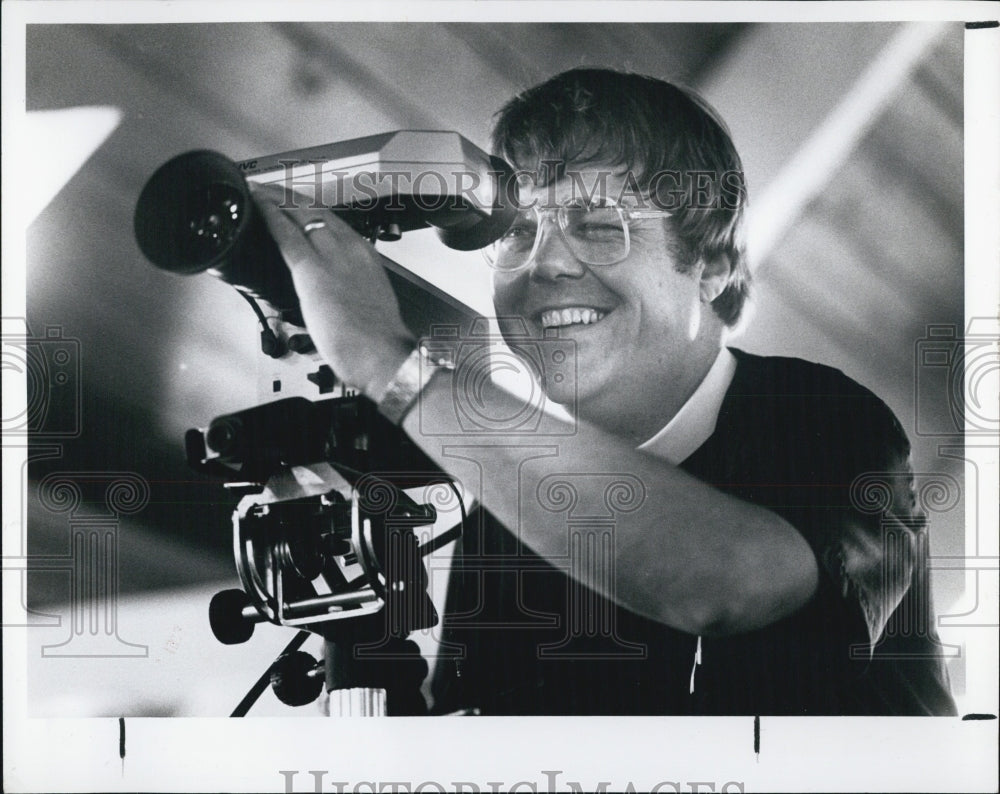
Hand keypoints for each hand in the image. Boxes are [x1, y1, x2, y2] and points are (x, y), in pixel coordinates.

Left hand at [252, 184, 414, 396]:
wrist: (384, 354)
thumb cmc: (379, 339)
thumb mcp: (369, 303)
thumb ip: (351, 290)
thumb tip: (337, 296)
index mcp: (366, 256)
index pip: (334, 221)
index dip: (310, 208)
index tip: (295, 204)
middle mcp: (350, 249)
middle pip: (316, 211)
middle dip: (290, 198)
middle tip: (270, 190)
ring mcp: (331, 257)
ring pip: (300, 214)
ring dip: (277, 200)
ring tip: (260, 192)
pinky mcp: (311, 270)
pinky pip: (286, 234)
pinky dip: (270, 214)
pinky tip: (258, 205)